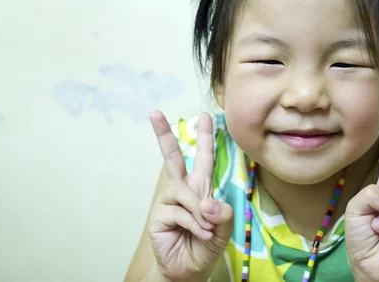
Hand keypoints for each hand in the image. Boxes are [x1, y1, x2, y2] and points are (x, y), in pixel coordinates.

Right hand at [148, 111, 233, 281]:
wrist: (189, 270)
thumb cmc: (206, 246)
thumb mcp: (224, 227)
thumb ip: (222, 212)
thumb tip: (207, 202)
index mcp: (200, 187)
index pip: (203, 158)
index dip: (205, 136)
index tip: (205, 115)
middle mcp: (183, 190)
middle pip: (172, 157)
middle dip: (164, 134)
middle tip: (155, 113)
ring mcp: (169, 202)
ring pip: (184, 192)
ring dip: (199, 210)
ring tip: (207, 228)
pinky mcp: (160, 215)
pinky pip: (179, 212)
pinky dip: (194, 223)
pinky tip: (200, 233)